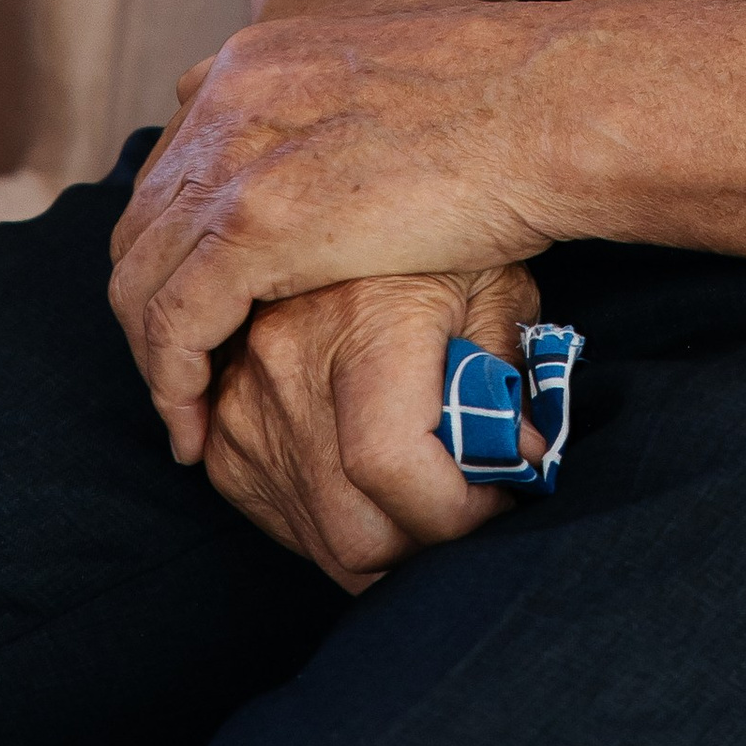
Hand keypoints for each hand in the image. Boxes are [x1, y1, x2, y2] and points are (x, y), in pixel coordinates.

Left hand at [109, 0, 593, 461]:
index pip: (172, 166)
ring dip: (153, 356)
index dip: (176, 244)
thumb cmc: (505, 90)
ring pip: (140, 278)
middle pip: (142, 223)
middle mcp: (228, 97)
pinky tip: (195, 425)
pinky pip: (172, 323)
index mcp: (255, 58)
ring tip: (185, 411)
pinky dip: (172, 383)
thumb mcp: (393, 60)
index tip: (203, 301)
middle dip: (152, 303)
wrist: (548, 101)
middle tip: (185, 368)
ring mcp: (237, 155)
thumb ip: (333, 90)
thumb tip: (331, 129)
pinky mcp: (257, 221)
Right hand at [203, 264, 544, 588]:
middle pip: (356, 532)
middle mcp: (286, 368)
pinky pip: (287, 523)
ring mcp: (243, 406)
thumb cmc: (444, 239)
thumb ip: (507, 376)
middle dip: (429, 544)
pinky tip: (380, 486)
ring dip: (388, 542)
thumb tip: (519, 460)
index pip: (392, 465)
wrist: (348, 201)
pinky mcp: (226, 435)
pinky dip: (340, 524)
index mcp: (360, 324)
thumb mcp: (496, 285)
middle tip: (473, 507)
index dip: (458, 511)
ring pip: (322, 543)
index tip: (500, 495)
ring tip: (433, 491)